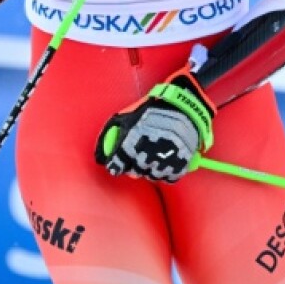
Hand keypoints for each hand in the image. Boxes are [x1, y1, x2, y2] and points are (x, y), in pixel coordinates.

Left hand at [95, 67, 214, 182]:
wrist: (183, 106)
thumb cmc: (153, 109)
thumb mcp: (129, 116)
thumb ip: (113, 132)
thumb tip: (101, 152)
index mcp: (130, 143)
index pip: (116, 165)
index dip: (116, 165)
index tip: (117, 166)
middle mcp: (145, 156)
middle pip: (134, 172)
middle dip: (134, 166)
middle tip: (138, 158)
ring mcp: (163, 161)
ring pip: (151, 176)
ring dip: (150, 169)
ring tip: (153, 159)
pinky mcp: (179, 164)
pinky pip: (169, 177)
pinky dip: (167, 172)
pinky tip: (166, 163)